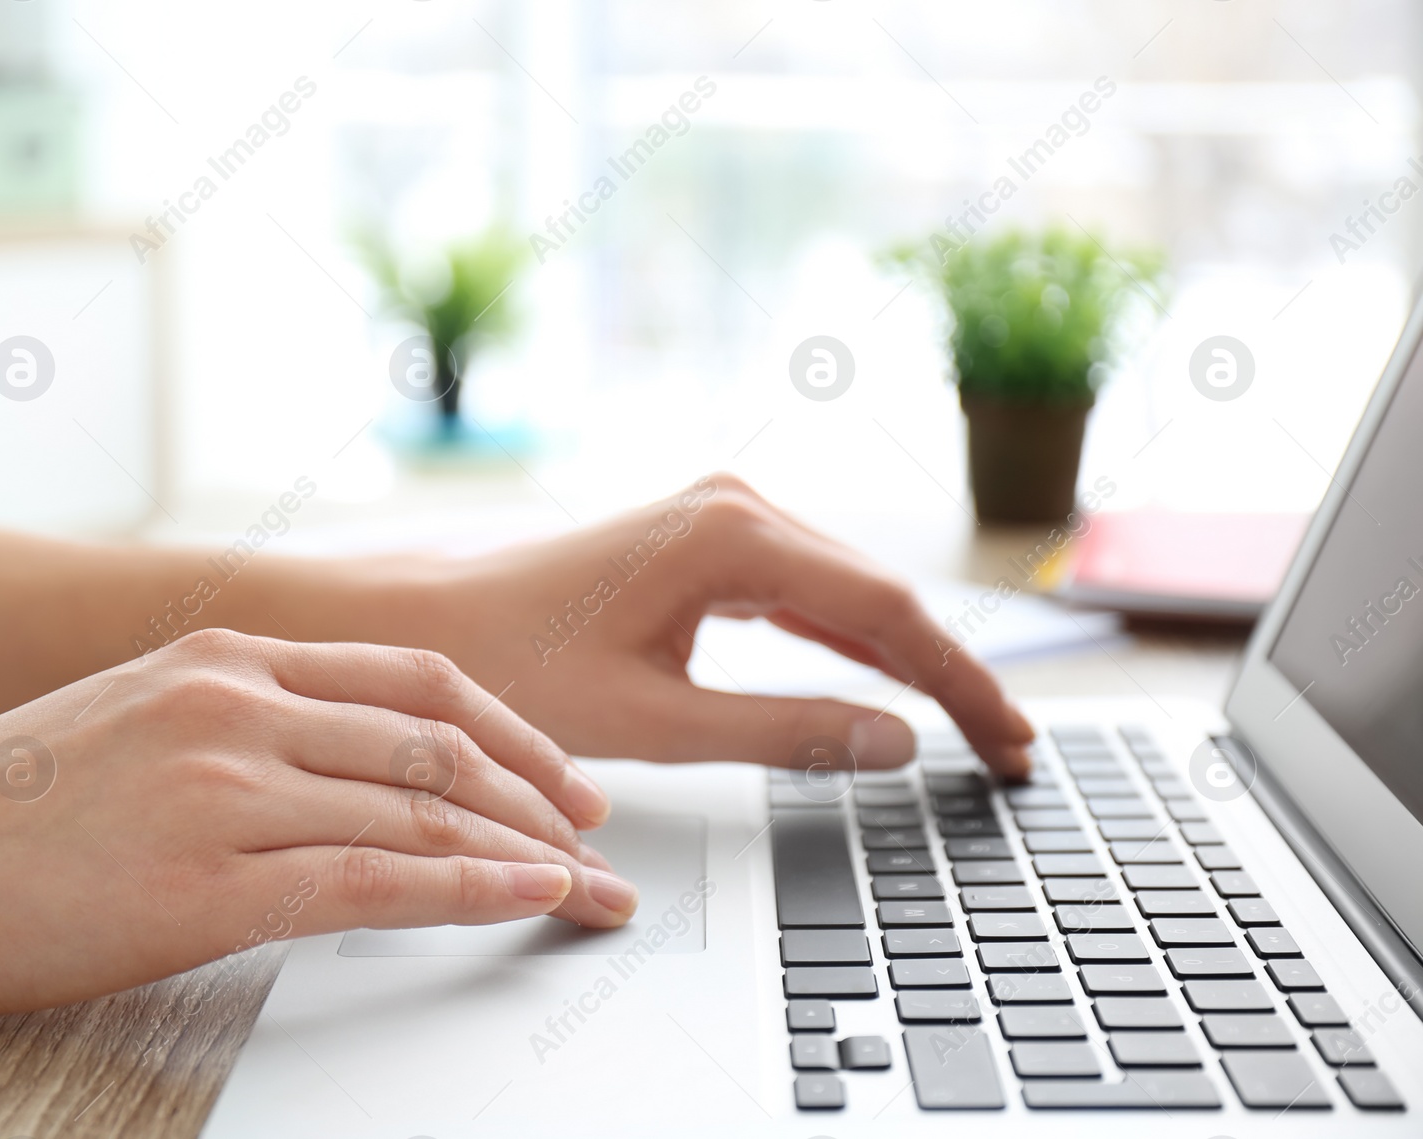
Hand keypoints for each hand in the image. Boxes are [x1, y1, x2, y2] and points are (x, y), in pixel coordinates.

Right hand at [0, 629, 636, 1027]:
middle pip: (439, 739)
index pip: (414, 680)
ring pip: (422, 806)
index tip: (562, 776)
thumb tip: (346, 769)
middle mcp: (236, 702)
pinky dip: (469, 887)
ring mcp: (223, 784)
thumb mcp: (138, 723)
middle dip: (540, 792)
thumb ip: (246, 726)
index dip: (512, 727)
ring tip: (585, 882)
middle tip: (598, 833)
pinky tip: (527, 898)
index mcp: (227, 656)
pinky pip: (376, 877)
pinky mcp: (203, 877)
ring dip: (525, 847)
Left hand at [396, 475, 1034, 778]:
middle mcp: (737, 505)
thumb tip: (897, 743)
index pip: (887, 615)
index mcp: (731, 535)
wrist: (427, 624)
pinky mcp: (705, 541)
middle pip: (881, 595)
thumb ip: (786, 731)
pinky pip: (803, 592)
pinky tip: (890, 681)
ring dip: (908, 658)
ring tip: (974, 726)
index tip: (1013, 743)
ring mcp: (722, 516)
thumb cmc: (515, 662)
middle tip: (1012, 750)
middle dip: (949, 674)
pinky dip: (851, 641)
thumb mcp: (657, 719)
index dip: (961, 685)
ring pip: (848, 592)